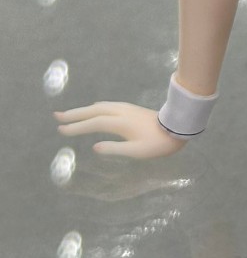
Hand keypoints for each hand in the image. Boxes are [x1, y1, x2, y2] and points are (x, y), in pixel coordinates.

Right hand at [54, 102, 187, 159]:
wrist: (177, 127)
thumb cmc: (158, 143)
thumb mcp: (137, 151)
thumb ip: (115, 149)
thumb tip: (95, 147)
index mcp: (122, 123)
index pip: (94, 123)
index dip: (77, 127)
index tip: (61, 130)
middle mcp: (122, 112)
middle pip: (94, 111)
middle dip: (75, 113)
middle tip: (57, 116)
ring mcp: (127, 109)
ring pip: (101, 106)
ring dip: (84, 110)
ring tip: (70, 114)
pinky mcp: (131, 109)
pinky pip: (107, 106)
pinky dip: (95, 108)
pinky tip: (93, 111)